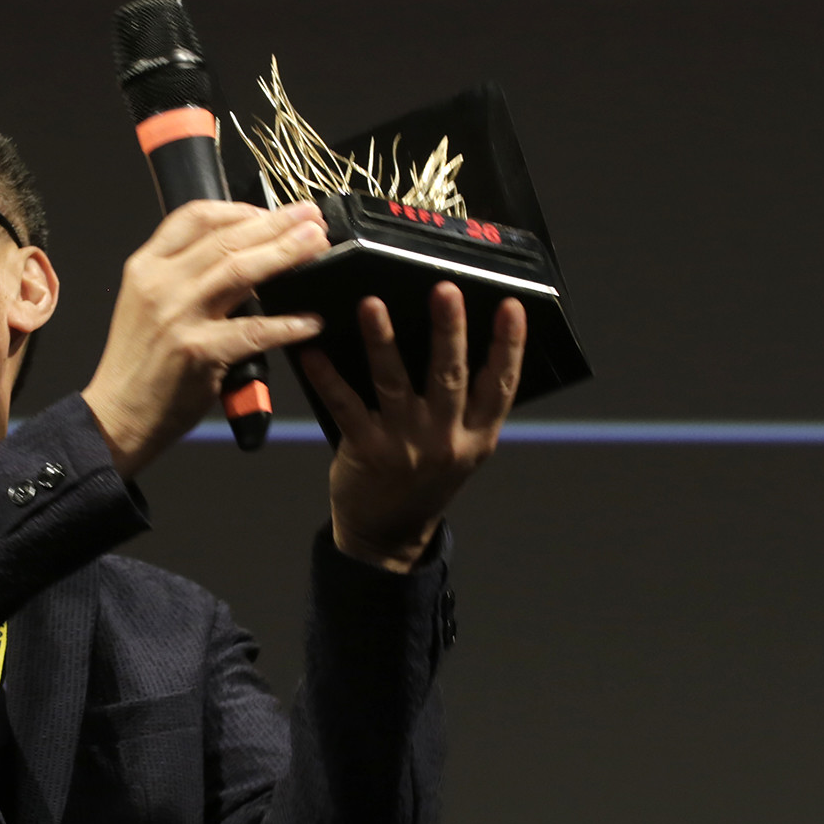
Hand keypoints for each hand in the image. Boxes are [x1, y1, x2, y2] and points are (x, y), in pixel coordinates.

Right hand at [82, 200, 327, 477]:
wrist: (116, 416)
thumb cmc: (137, 366)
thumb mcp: (146, 305)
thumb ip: (183, 277)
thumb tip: (241, 257)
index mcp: (146, 267)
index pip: (195, 217)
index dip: (240, 210)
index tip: (270, 213)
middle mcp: (160, 284)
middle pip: (227, 239)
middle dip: (276, 224)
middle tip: (312, 219)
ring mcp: (178, 317)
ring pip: (241, 271)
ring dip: (285, 254)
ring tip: (317, 246)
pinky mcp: (198, 352)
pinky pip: (254, 330)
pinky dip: (287, 325)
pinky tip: (311, 321)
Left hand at [299, 282, 525, 572]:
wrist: (388, 534)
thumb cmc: (424, 480)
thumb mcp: (463, 448)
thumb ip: (467, 405)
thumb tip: (456, 338)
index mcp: (477, 435)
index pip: (501, 384)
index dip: (509, 345)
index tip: (511, 307)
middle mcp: (445, 439)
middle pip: (450, 376)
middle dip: (448, 330)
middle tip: (445, 289)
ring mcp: (404, 444)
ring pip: (394, 383)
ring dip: (382, 341)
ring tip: (372, 304)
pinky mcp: (365, 449)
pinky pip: (344, 405)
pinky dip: (327, 377)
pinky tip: (313, 352)